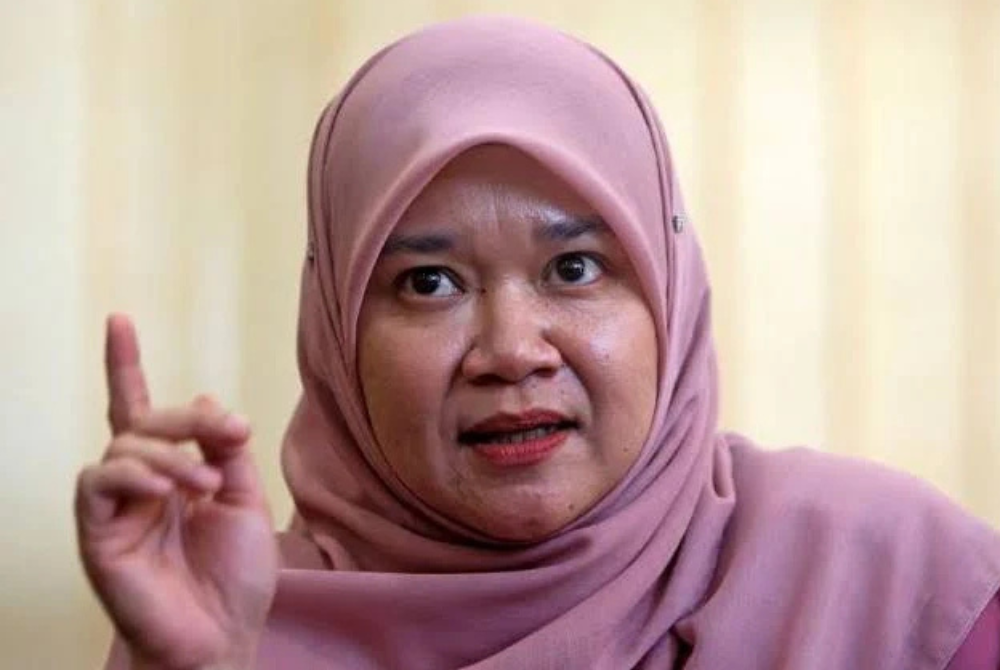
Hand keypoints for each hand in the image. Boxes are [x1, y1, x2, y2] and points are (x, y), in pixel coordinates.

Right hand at [75, 314, 278, 669]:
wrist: (222, 635)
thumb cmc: (234, 577)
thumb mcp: (246, 500)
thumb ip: (226, 450)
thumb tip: (208, 397)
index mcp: (172, 474)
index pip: (143, 411)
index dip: (126, 366)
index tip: (119, 320)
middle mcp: (138, 484)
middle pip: (144, 420)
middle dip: (186, 417)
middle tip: (229, 433)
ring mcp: (115, 507)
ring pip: (124, 444)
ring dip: (170, 454)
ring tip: (205, 484)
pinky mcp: (97, 533)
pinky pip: (98, 481)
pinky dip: (134, 475)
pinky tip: (167, 491)